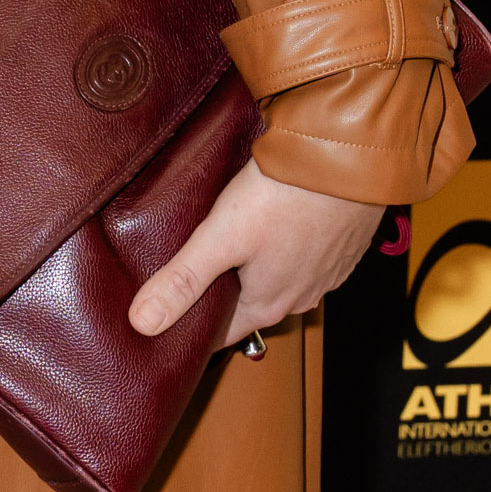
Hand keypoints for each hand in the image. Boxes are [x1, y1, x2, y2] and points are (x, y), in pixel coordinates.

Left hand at [127, 157, 381, 347]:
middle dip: (223, 297)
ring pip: (282, 281)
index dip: (195, 330)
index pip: (223, 334)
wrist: (349, 157)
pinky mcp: (343, 245)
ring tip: (230, 248)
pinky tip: (273, 226)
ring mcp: (327, 272)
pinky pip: (307, 257)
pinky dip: (288, 248)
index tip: (172, 326)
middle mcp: (302, 296)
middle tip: (192, 278)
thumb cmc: (286, 195)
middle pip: (251, 306)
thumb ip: (181, 280)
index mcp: (268, 304)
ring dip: (257, 270)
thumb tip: (141, 323)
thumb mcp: (221, 237)